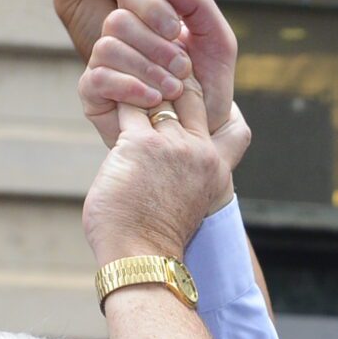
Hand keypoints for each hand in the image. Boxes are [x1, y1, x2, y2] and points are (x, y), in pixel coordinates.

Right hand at [77, 0, 249, 169]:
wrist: (204, 134)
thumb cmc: (209, 86)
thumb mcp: (216, 39)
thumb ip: (196, 1)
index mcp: (145, 15)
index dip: (152, 4)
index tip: (177, 29)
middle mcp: (120, 34)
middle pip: (118, 18)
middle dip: (156, 45)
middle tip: (182, 67)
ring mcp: (104, 62)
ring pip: (108, 46)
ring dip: (148, 68)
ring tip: (174, 90)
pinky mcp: (93, 92)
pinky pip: (98, 77)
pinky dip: (131, 87)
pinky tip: (154, 100)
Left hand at [81, 79, 231, 268]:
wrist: (142, 260)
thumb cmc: (153, 242)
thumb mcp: (188, 207)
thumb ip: (186, 178)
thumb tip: (165, 166)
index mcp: (217, 171)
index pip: (233, 125)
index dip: (212, 104)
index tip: (189, 94)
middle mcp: (200, 154)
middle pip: (193, 96)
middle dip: (171, 82)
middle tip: (146, 77)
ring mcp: (173, 147)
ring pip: (159, 95)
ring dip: (138, 87)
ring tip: (119, 82)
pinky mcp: (141, 145)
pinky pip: (128, 106)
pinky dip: (116, 99)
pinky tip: (104, 97)